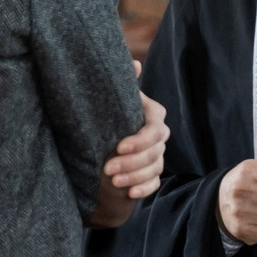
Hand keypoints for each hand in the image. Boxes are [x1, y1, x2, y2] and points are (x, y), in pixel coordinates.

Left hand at [89, 63, 167, 230]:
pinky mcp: (150, 173)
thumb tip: (133, 63)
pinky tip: (129, 193)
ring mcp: (156, 155)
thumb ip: (123, 83)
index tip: (118, 147)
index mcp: (153, 115)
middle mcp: (158, 135)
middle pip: (155, 152)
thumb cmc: (106, 111)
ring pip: (155, 168)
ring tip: (114, 182)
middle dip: (133, 162)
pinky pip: (155, 183)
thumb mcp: (112, 97)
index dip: (140, 141)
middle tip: (107, 169)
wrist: (98, 137)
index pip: (155, 130)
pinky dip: (144, 189)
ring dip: (136, 177)